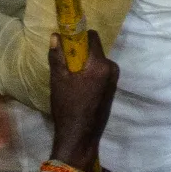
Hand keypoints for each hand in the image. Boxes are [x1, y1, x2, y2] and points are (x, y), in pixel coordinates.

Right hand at [43, 40, 121, 166]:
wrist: (80, 135)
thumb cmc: (67, 107)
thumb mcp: (58, 80)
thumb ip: (57, 57)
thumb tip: (56, 36)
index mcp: (100, 64)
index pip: (92, 38)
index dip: (78, 37)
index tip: (65, 44)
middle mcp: (112, 68)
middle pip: (94, 50)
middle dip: (79, 54)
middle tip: (64, 66)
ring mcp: (114, 79)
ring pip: (96, 62)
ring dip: (83, 65)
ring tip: (69, 79)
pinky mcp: (112, 88)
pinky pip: (100, 72)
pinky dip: (89, 74)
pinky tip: (78, 87)